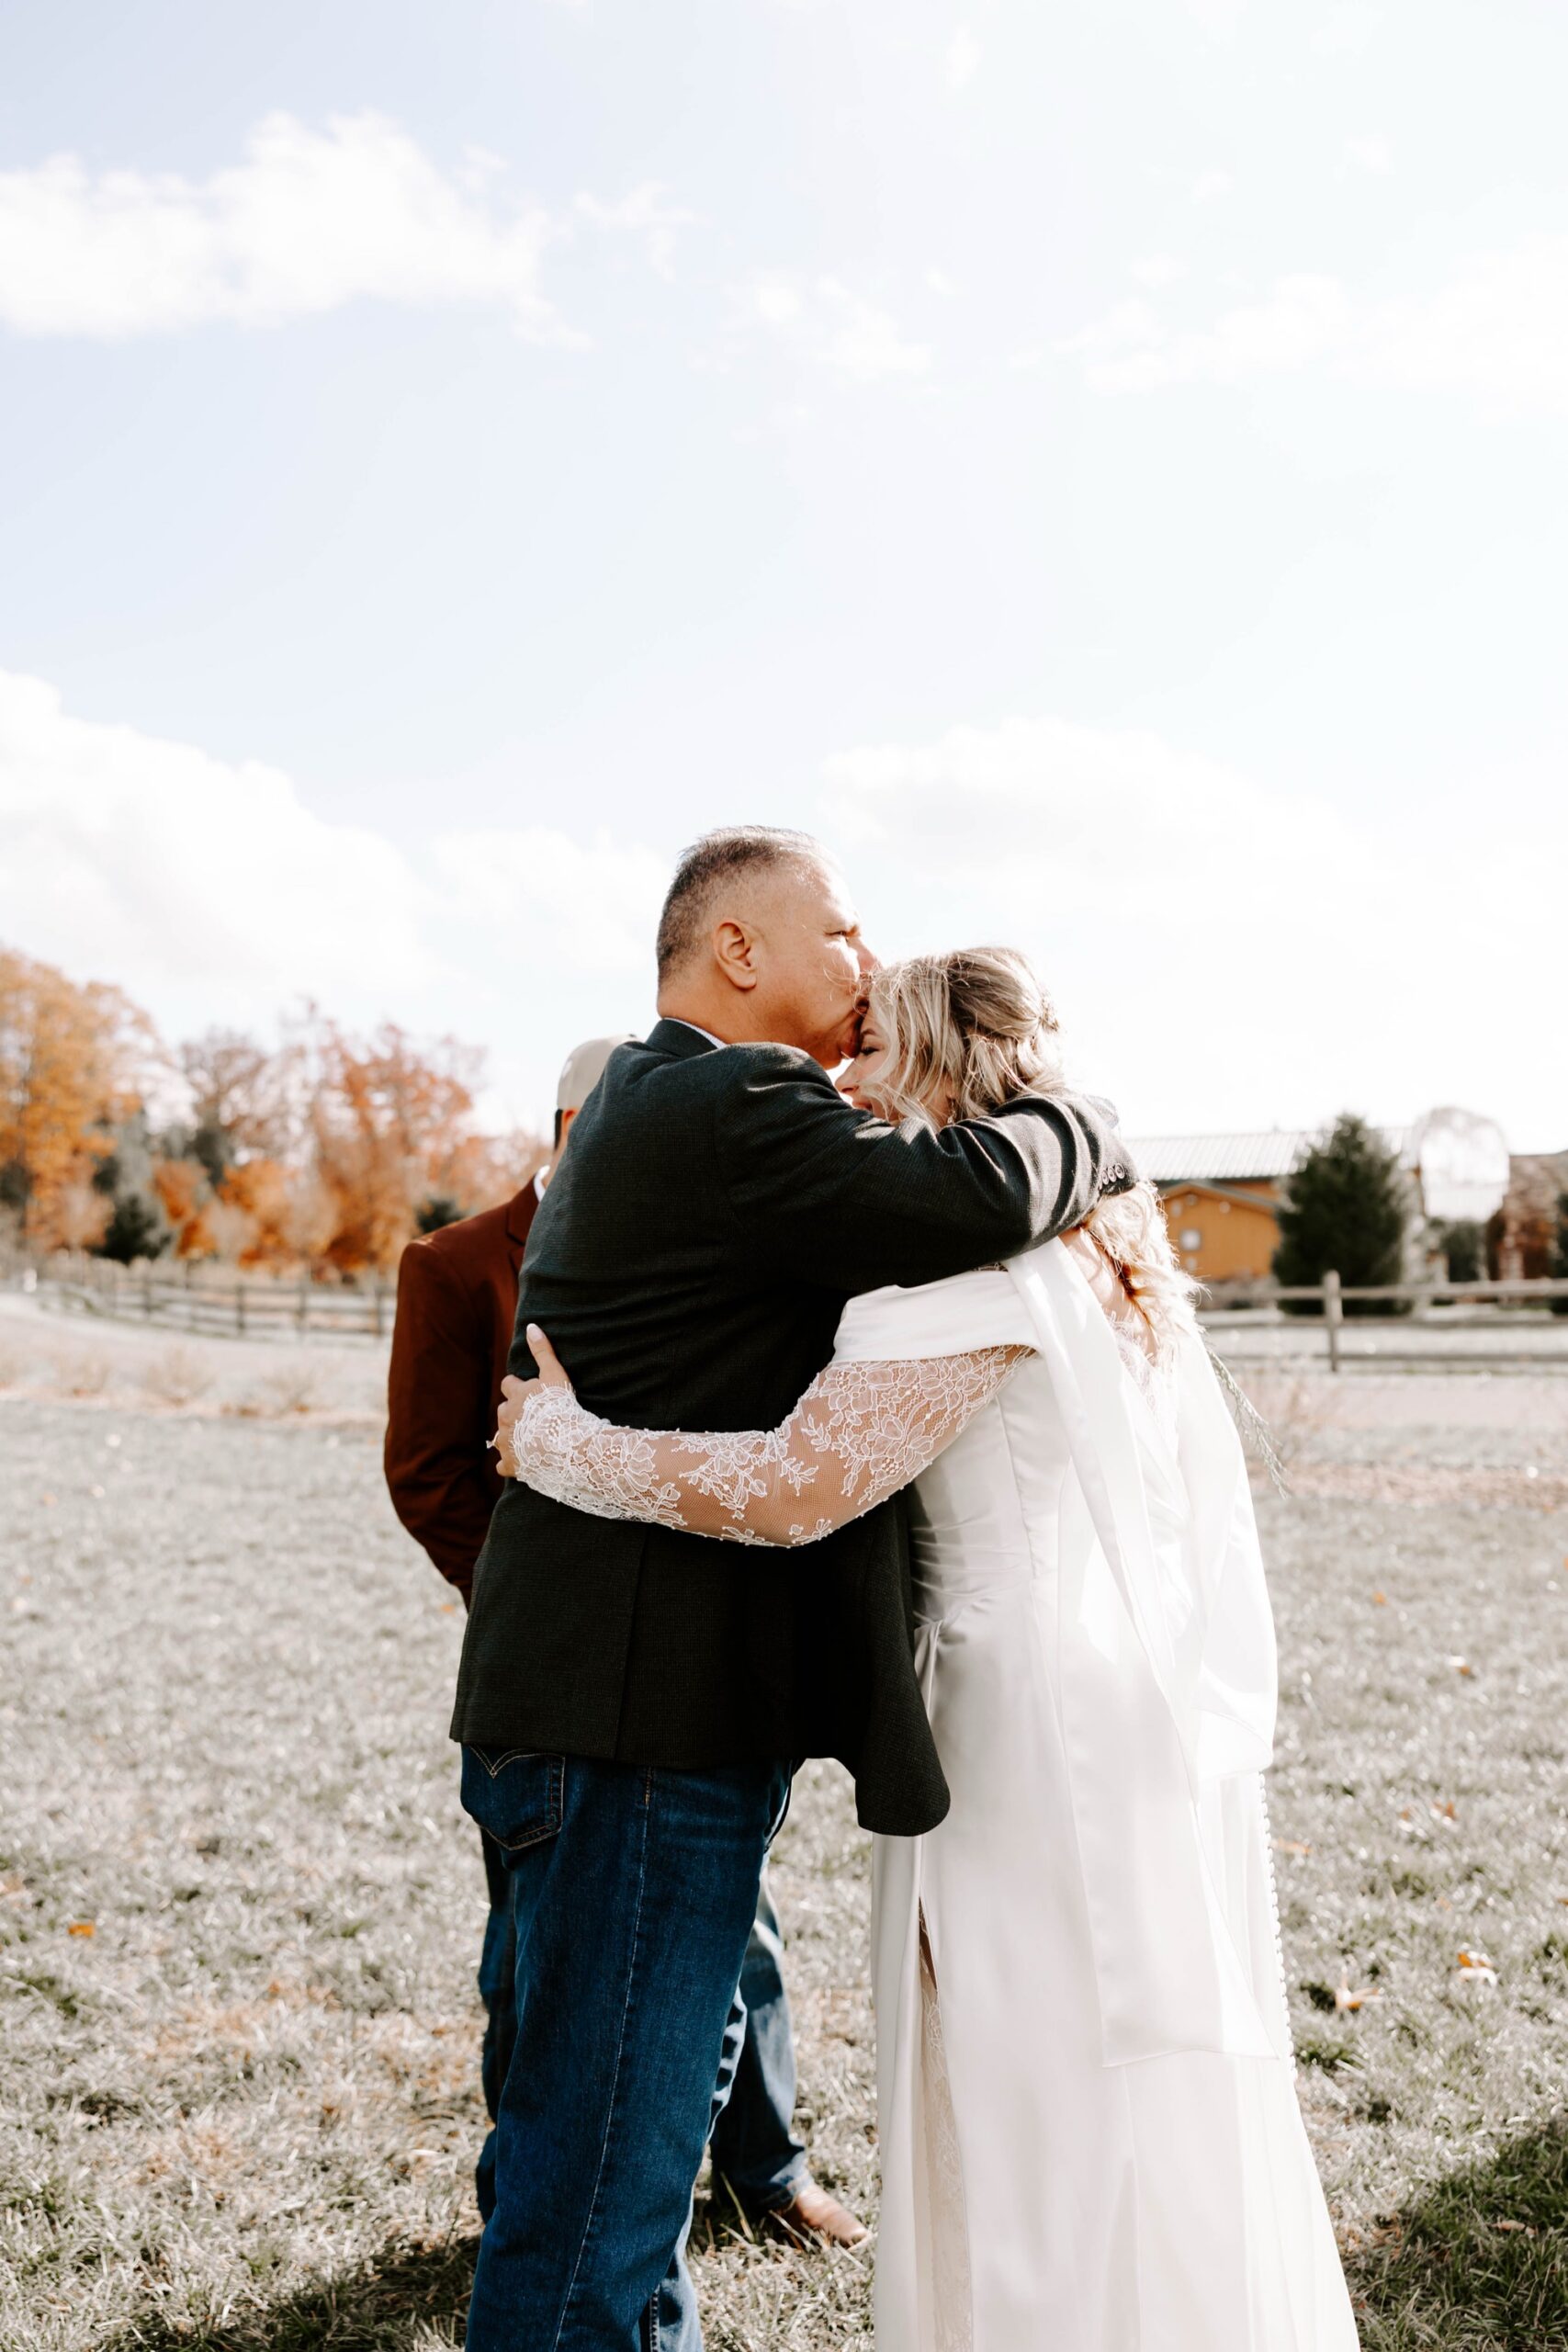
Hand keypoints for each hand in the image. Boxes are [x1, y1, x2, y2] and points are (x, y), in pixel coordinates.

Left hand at [491, 1325, 572, 1475]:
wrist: (564, 1444)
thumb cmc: (560, 1407)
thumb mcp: (554, 1374)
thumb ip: (542, 1351)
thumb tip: (531, 1326)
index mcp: (514, 1396)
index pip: (508, 1384)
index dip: (518, 1387)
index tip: (529, 1391)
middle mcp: (505, 1418)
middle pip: (503, 1410)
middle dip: (513, 1412)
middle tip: (532, 1417)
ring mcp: (506, 1442)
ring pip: (501, 1437)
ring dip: (511, 1437)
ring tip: (528, 1439)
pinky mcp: (510, 1464)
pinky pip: (504, 1465)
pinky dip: (511, 1464)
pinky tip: (522, 1463)